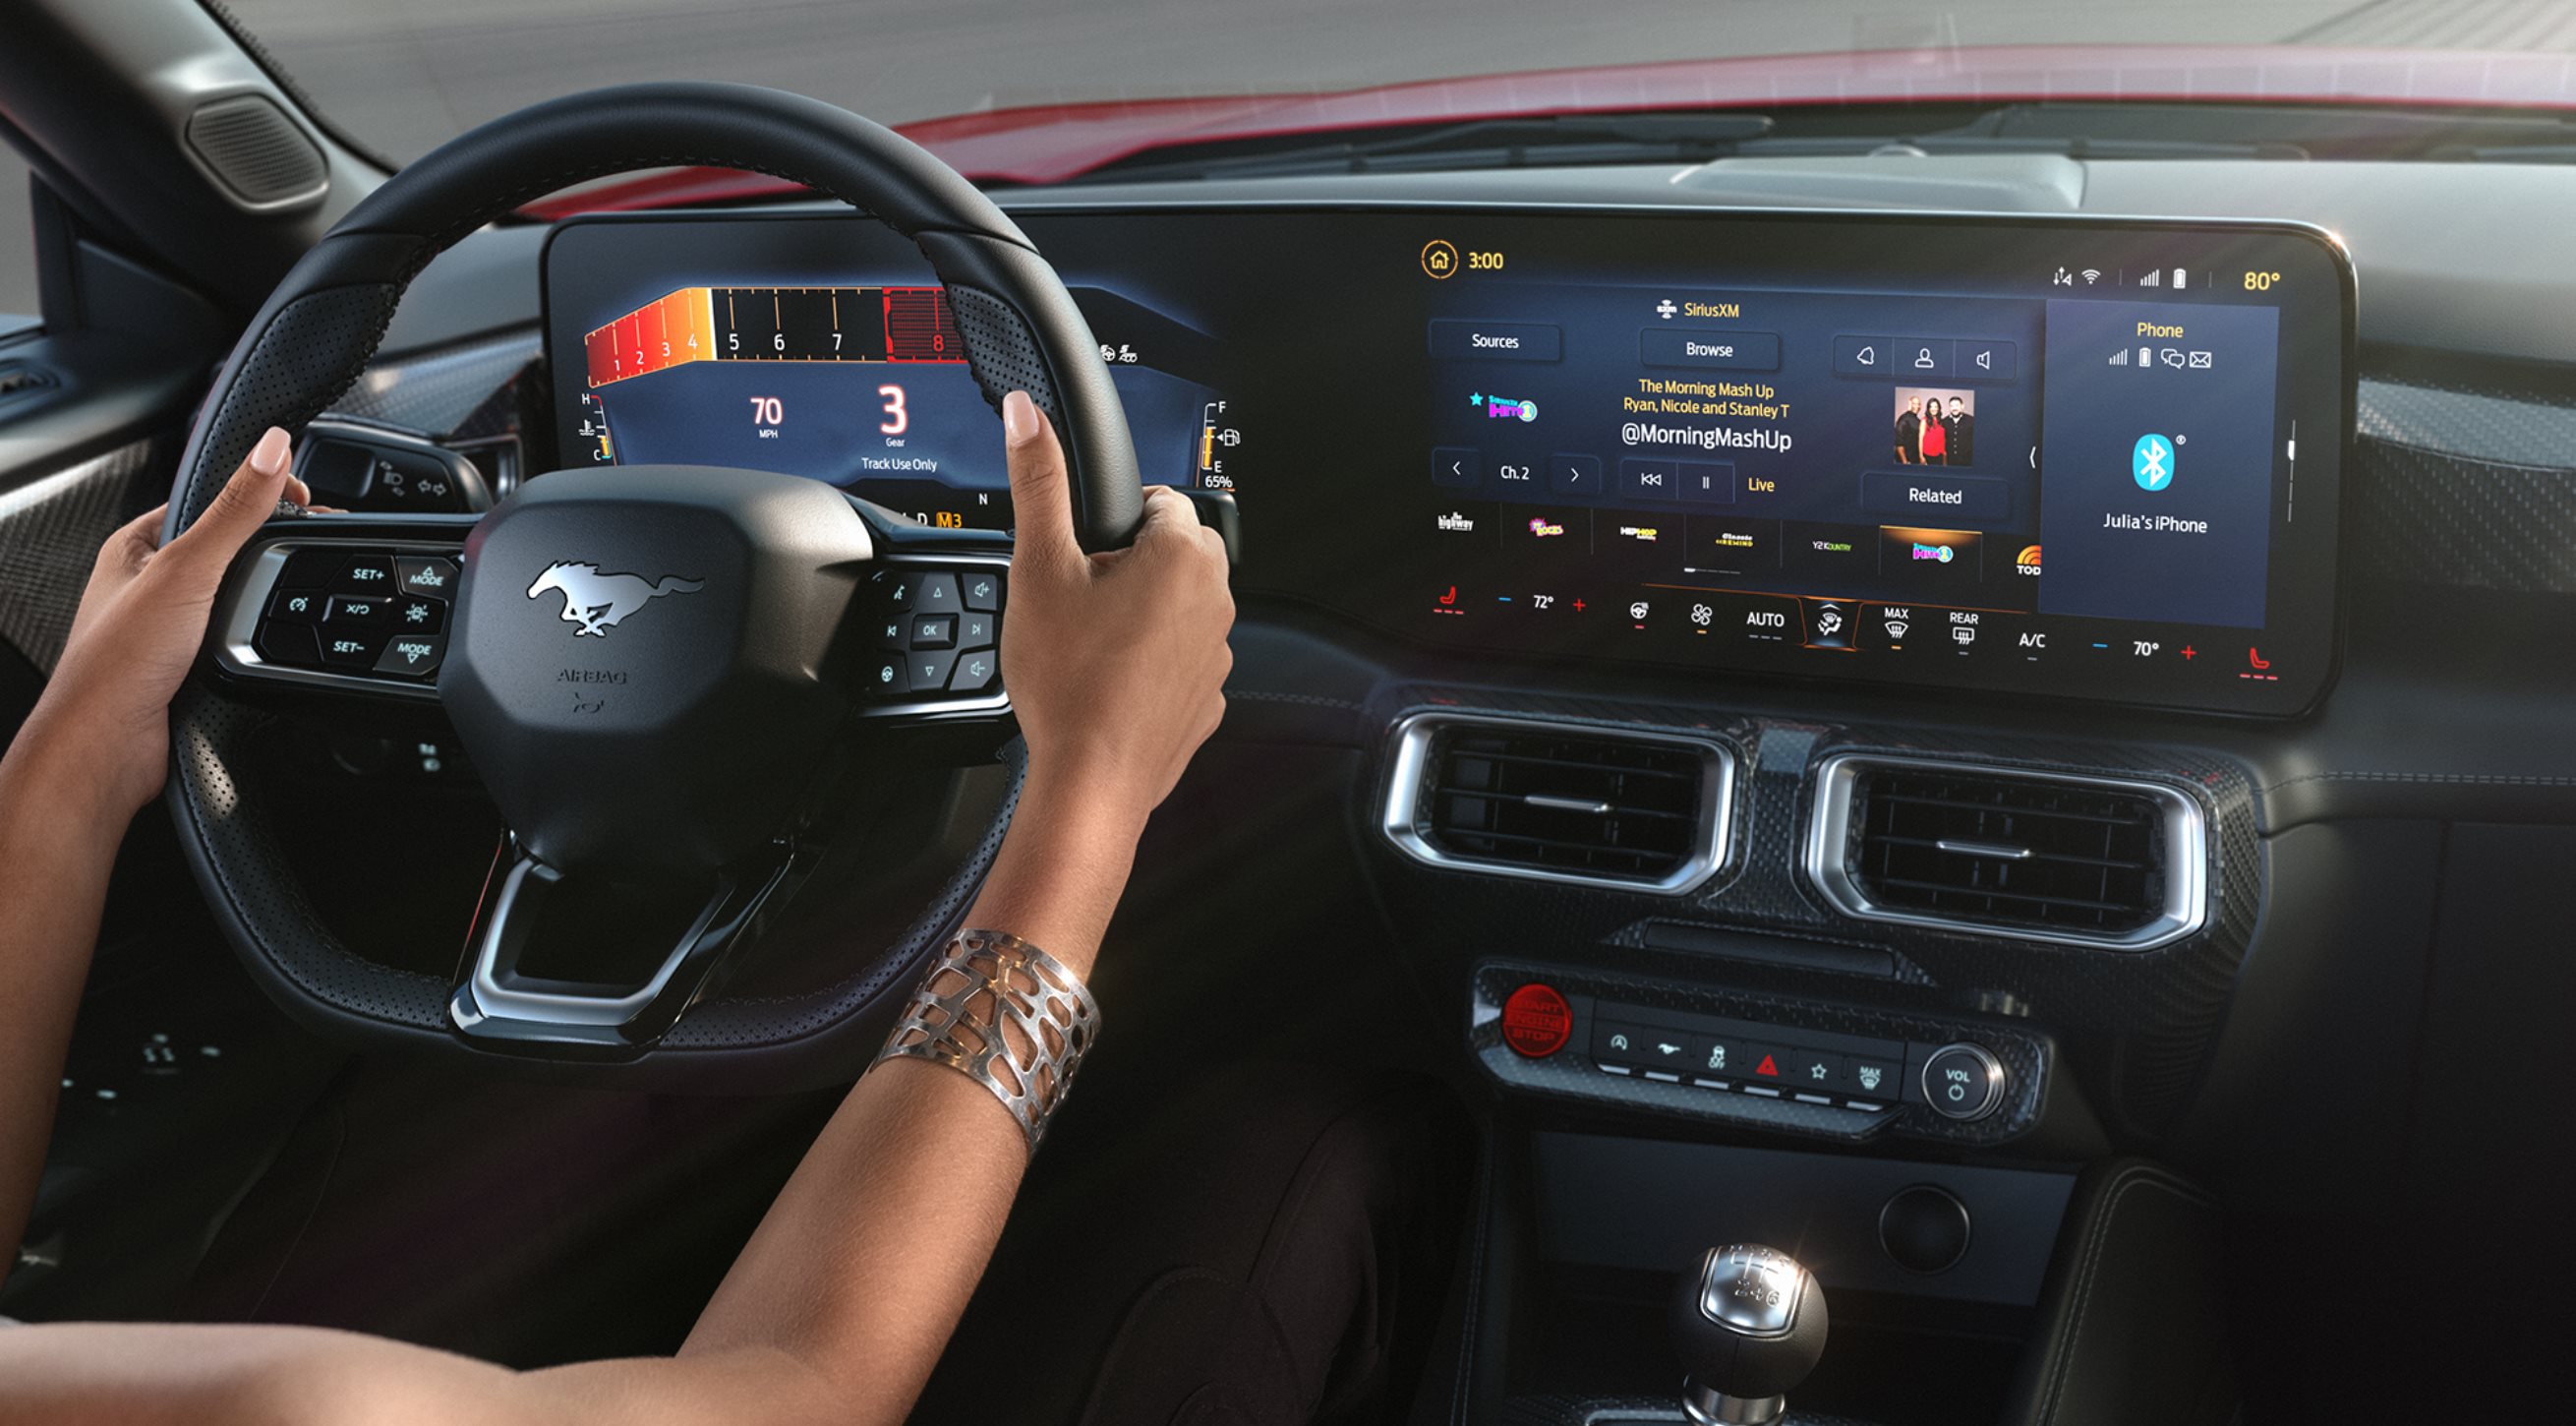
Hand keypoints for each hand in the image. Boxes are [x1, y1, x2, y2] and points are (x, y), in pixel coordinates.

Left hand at [20, 428, 306, 819]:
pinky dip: (257, 643)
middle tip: (302, 552)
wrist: (109, 748)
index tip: (302, 497)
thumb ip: (234, 511)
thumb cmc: (117, 664)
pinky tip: (263, 647)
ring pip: (237, 600)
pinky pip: (238, 641)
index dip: (257, 495)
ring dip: (262, 606)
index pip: (208, 500)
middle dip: (267, 555)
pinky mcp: (190, 666)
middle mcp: (150, 585)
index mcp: (136, 547)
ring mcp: (170, 628)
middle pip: (230, 551)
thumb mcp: (187, 569)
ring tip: (279, 604)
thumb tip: (271, 452)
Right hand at [997, 391, 1230, 831]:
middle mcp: (1216, 599)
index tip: (1080, 556)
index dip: (1110, 525)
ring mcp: (1219, 653)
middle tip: (1077, 602)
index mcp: (1183, 555)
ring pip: (1175, 608)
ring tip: (1087, 648)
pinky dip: (1148, 664)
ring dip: (1138, 615)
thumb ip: (1038, 483)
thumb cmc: (1070, 682)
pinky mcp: (1210, 698)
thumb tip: (1026, 417)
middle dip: (1126, 567)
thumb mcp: (1038, 568)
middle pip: (1170, 553)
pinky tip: (1107, 684)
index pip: (1157, 501)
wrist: (1091, 783)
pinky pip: (1178, 660)